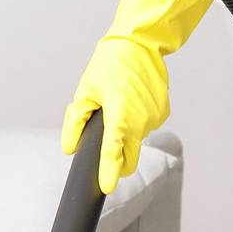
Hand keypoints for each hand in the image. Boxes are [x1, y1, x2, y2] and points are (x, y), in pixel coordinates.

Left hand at [60, 36, 169, 194]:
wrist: (141, 43)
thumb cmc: (111, 63)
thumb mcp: (85, 90)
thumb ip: (75, 122)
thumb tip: (69, 148)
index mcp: (120, 117)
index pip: (113, 156)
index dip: (108, 175)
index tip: (105, 189)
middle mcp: (141, 122)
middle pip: (130, 158)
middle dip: (118, 160)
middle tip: (104, 144)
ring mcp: (155, 118)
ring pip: (137, 140)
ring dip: (126, 133)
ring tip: (118, 105)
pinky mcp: (163, 113)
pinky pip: (146, 127)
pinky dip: (137, 121)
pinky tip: (131, 101)